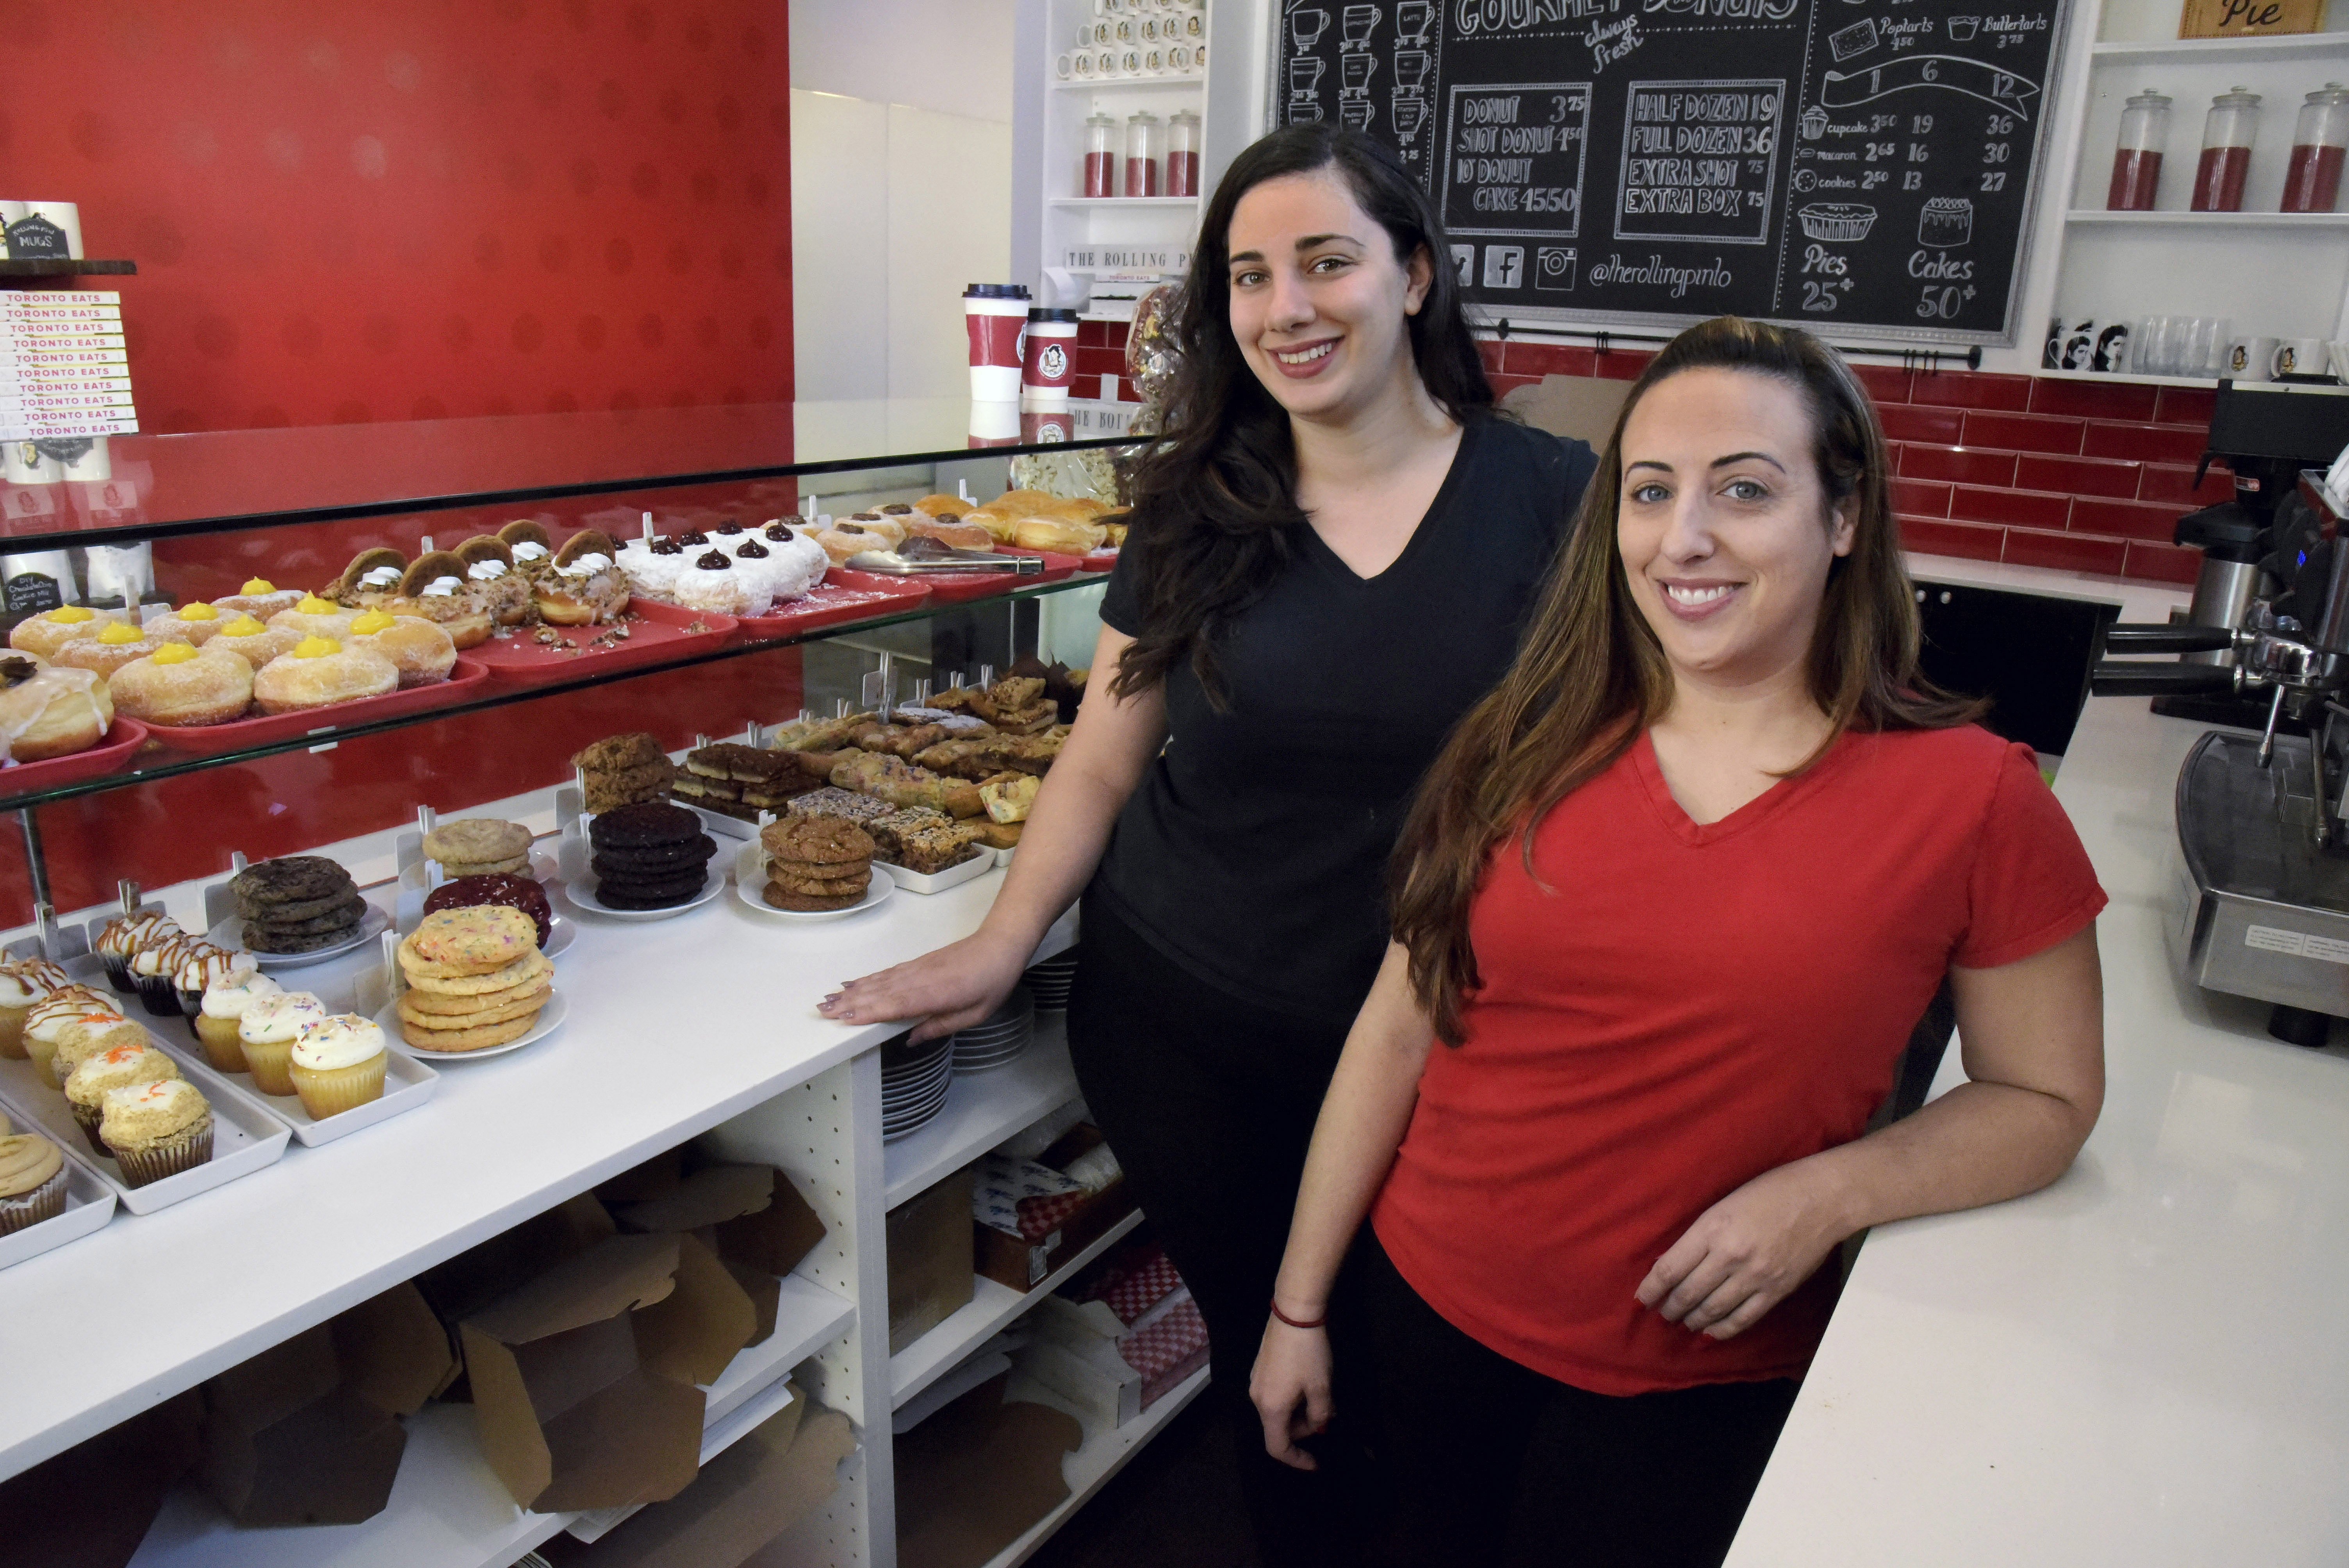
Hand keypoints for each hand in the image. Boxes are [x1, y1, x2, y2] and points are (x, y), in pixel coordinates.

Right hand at [819, 930, 1028, 1042]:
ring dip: (853, 991)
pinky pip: (887, 973)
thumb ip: (940, 1026)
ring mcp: (916, 969)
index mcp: (936, 994)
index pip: (896, 1005)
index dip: (869, 1011)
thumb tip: (910, 1040)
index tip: (845, 1017)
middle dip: (850, 1002)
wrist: (1000, 945)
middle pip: (879, 992)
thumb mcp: (974, 1014)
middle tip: (822, 1010)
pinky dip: (868, 979)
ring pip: (879, 982)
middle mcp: (921, 979)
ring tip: (829, 999)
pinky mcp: (917, 964)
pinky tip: (855, 984)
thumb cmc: (992, 981)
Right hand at [1250, 1315, 1333, 1470]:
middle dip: (1303, 1430)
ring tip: (1320, 1397)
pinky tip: (1307, 1384)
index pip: (1278, 1447)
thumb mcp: (1321, 1388)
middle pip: (1278, 1428)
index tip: (1317, 1463)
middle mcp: (1257, 1398)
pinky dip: (1291, 1400)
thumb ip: (1320, 1415)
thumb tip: (1319, 1425)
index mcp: (1270, 1408)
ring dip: (1298, 1413)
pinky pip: (1274, 1395)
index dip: (1297, 1460)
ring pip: (1277, 1411)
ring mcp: (1256, 1381)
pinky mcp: (1260, 1368)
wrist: (1293, 1313)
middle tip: (1326, 1416)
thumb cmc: (1308, 1354)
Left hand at [1636, 1160, 1851, 1340]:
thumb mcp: (1724, 1204)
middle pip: (1688, 1293)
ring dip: (1691, 1319)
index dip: (1651, 1288)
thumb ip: (1700, 1235)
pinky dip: (1722, 1329)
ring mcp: (1756, 1276)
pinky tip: (1710, 1331)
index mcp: (1713, 1228)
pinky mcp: (1777, 1290)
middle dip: (1669, 1307)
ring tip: (1681, 1320)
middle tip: (1661, 1312)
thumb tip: (1673, 1264)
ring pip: (1712, 1310)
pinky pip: (1743, 1319)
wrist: (1821, 1199)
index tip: (1641, 1297)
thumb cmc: (1770, 1192)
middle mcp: (1731, 1255)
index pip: (1670, 1268)